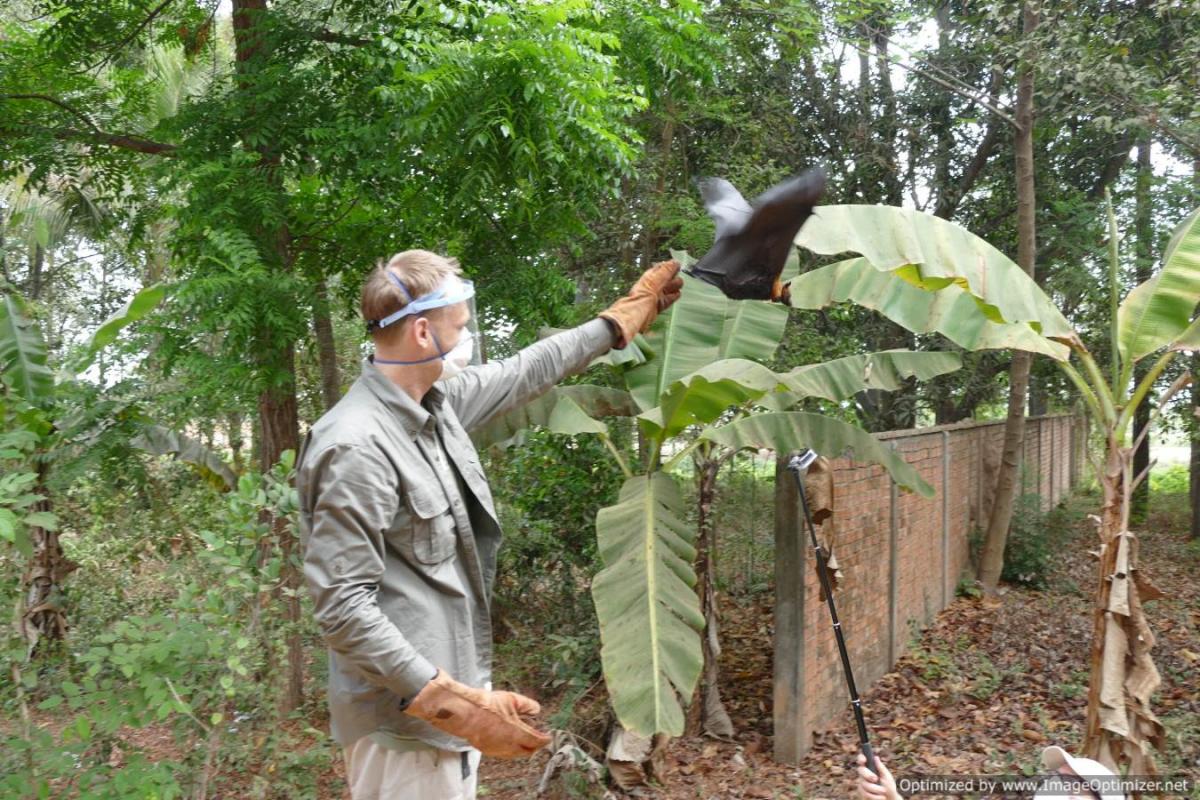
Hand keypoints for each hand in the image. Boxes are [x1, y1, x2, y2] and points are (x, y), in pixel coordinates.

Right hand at [405, 670, 550, 758]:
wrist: (463, 712)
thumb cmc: (485, 704)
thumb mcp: (511, 699)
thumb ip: (527, 705)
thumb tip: (536, 710)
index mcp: (516, 733)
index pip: (536, 741)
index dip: (544, 739)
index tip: (548, 737)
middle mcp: (508, 745)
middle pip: (527, 751)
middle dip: (534, 746)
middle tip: (538, 739)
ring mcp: (496, 749)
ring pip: (514, 753)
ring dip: (521, 747)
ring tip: (524, 737)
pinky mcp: (486, 749)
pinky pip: (502, 752)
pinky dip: (509, 747)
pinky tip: (507, 738)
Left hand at [599, 259, 683, 347]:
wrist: (636, 315)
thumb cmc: (643, 296)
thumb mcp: (655, 281)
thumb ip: (665, 272)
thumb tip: (675, 262)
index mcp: (649, 278)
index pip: (660, 269)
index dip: (669, 267)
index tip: (678, 265)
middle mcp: (651, 287)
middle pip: (664, 280)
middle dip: (672, 278)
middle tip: (680, 278)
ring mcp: (654, 297)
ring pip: (666, 290)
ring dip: (673, 287)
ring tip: (680, 285)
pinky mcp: (656, 307)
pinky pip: (666, 300)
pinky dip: (672, 297)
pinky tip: (678, 294)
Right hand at [856, 752, 902, 799]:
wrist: (889, 799)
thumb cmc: (889, 786)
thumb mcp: (887, 776)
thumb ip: (881, 768)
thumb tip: (876, 757)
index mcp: (870, 768)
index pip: (861, 760)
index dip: (860, 758)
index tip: (864, 760)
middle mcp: (864, 774)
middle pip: (860, 771)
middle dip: (868, 775)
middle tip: (876, 779)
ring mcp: (862, 783)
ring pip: (864, 784)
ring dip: (876, 789)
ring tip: (884, 791)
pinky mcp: (862, 792)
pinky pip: (865, 793)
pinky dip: (875, 796)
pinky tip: (881, 797)